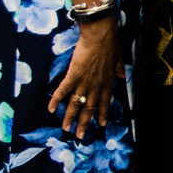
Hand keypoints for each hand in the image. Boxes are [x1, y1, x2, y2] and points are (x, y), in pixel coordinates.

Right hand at [47, 17, 121, 138]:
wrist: (100, 36)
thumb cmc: (110, 44)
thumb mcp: (119, 58)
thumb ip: (119, 70)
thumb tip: (122, 77)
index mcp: (106, 82)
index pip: (104, 102)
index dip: (102, 114)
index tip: (101, 125)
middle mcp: (95, 86)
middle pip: (89, 108)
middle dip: (84, 123)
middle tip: (80, 136)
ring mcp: (84, 82)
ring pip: (76, 104)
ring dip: (70, 118)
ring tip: (66, 129)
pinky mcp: (73, 76)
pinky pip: (63, 91)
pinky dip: (56, 100)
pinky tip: (51, 109)